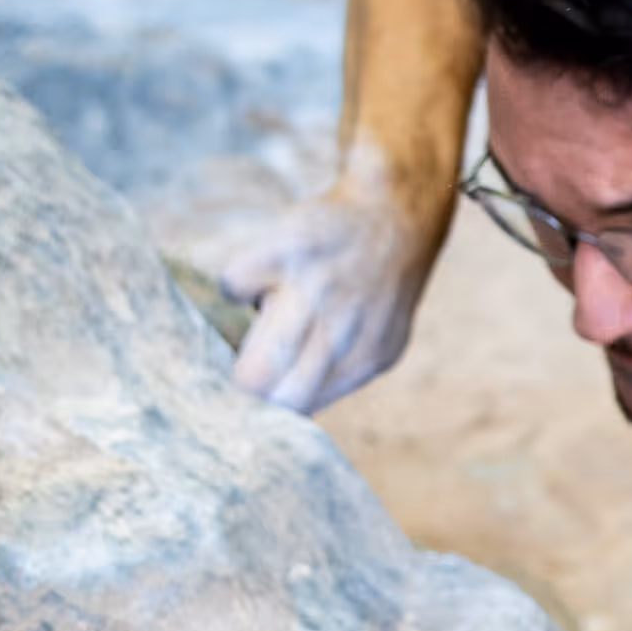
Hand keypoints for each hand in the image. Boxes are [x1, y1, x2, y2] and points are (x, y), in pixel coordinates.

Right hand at [218, 150, 434, 414]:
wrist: (396, 214)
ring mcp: (315, 290)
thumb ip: (333, 377)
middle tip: (234, 383)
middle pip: (270, 394)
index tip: (245, 412)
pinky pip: (235, 286)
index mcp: (365, 360)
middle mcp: (343, 331)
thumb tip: (273, 412)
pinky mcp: (286, 250)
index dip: (263, 416)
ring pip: (254, 356)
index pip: (298, 411)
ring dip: (238, 352)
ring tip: (247, 337)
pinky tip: (261, 276)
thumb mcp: (375, 342)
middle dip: (243, 396)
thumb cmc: (373, 288)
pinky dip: (240, 284)